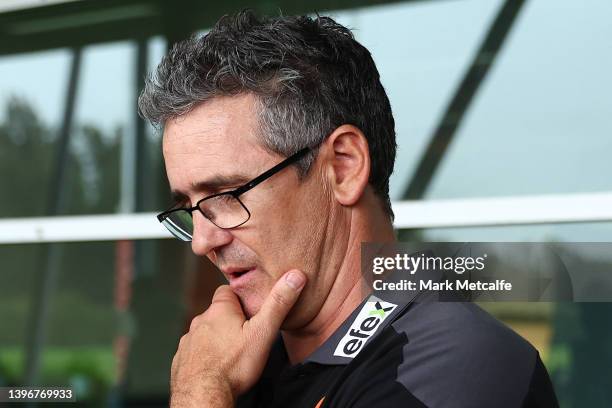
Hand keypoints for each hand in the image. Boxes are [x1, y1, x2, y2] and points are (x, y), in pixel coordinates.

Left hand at [170, 269, 306, 406]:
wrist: (203, 396)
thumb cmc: (234, 366)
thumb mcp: (263, 332)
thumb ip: (278, 304)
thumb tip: (294, 277)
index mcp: (219, 310)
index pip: (227, 291)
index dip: (240, 298)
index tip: (250, 308)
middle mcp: (200, 321)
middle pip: (217, 313)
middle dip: (229, 320)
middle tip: (246, 334)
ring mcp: (188, 341)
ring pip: (205, 333)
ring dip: (216, 339)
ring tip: (233, 353)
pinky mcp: (181, 360)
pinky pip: (194, 352)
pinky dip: (204, 356)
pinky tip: (217, 366)